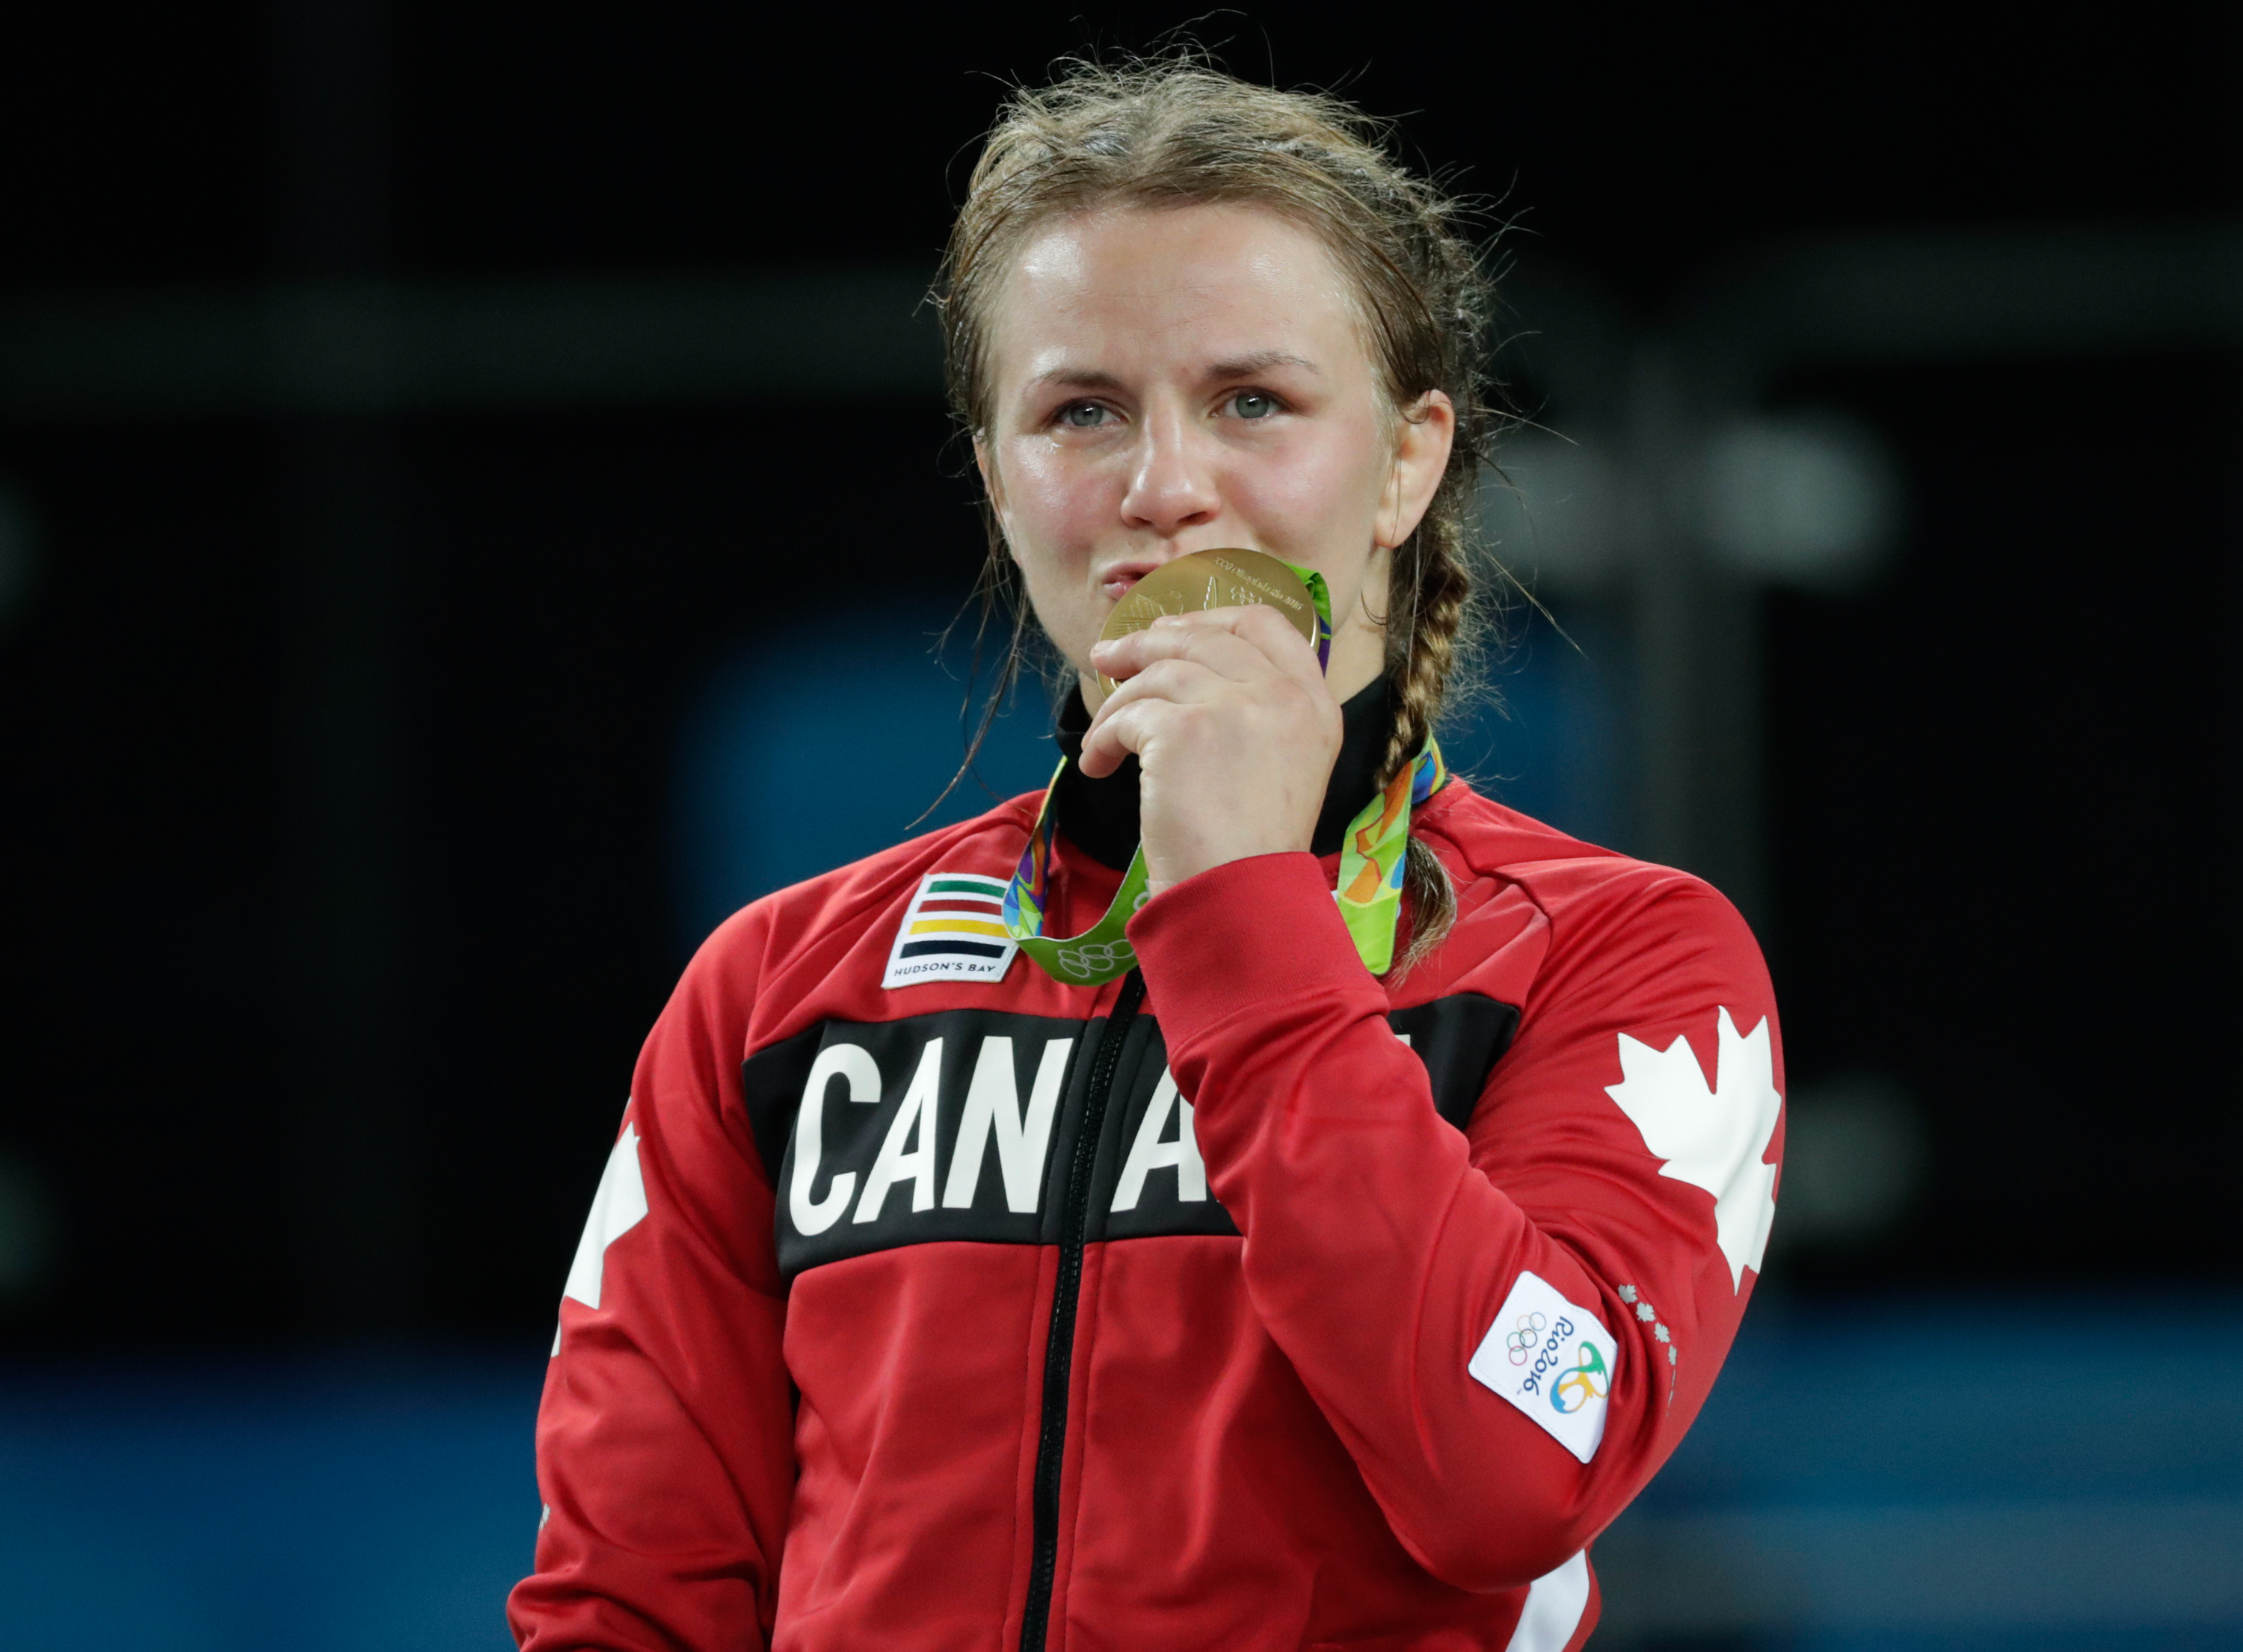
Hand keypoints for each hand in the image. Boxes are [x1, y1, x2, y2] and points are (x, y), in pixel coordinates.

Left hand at [1081, 605, 1343, 898]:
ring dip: (1118, 703)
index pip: (1266, 623)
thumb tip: (1185, 667)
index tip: (1172, 630)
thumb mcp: (1285, 767)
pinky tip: (1098, 766)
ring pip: (1158, 672)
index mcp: (1314, 703)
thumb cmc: (1254, 850)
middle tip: (1109, 657)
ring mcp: (1234, 707)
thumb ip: (1259, 714)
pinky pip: (1127, 715)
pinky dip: (1103, 739)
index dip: (1211, 617)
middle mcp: (1282, 696)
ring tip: (1103, 741)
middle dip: (1148, 642)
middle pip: (1203, 636)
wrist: (1241, 898)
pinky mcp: (1184, 730)